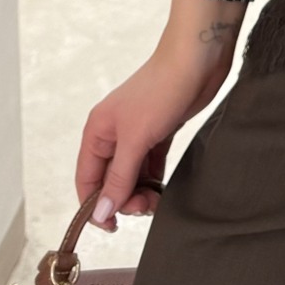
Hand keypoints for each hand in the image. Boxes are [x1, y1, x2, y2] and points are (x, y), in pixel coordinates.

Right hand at [74, 33, 234, 230]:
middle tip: (147, 205)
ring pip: (132, 175)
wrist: (197, 58)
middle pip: (110, 180)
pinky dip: (156, 179)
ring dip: (142, 192)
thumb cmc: (162, 90)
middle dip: (125, 198)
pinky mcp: (160, 132)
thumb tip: (101, 212)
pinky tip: (164, 189)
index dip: (95, 206)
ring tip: (158, 199)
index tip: (114, 226)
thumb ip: (119, 177)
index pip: (86, 179)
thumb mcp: (136, 139)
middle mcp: (114, 133)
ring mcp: (138, 133)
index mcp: (97, 131)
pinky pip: (151, 165)